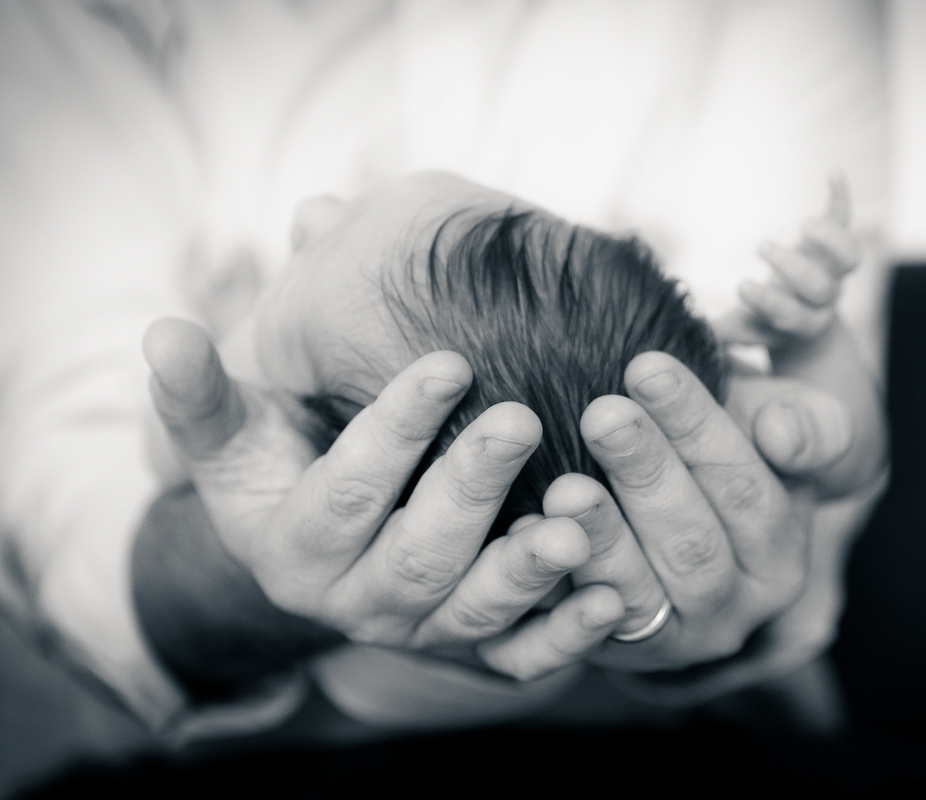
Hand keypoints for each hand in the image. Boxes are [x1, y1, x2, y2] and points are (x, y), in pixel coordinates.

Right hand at [142, 318, 625, 682]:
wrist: (322, 558)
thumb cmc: (282, 473)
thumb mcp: (235, 440)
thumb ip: (204, 396)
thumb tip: (164, 333)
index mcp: (292, 551)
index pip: (346, 491)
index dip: (396, 429)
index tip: (449, 362)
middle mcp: (356, 603)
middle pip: (418, 552)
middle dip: (470, 487)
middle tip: (522, 419)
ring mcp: (421, 632)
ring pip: (473, 611)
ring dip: (526, 571)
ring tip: (577, 523)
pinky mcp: (475, 652)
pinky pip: (522, 658)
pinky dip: (569, 635)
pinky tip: (615, 596)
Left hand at [539, 178, 886, 684]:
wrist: (669, 517)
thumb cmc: (718, 452)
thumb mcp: (772, 428)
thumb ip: (802, 426)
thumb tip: (784, 428)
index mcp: (782, 551)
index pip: (746, 486)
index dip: (697, 426)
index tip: (645, 365)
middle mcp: (738, 607)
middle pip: (694, 541)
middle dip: (646, 473)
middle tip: (602, 413)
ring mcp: (675, 639)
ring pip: (641, 591)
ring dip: (601, 539)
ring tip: (563, 486)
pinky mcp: (617, 656)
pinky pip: (583, 627)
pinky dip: (555, 584)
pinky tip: (523, 537)